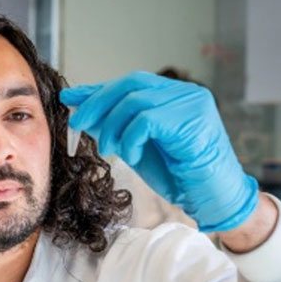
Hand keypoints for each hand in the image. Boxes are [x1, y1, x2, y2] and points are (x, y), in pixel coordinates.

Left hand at [60, 71, 258, 231]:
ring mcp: (191, 104)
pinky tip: (132, 156)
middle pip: (131, 84)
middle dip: (97, 103)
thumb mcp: (136, 145)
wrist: (211, 198)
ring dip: (112, 128)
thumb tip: (80, 109)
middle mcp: (185, 93)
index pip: (130, 83)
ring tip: (108, 150)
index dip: (98, 90)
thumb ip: (114, 125)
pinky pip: (146, 121)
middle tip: (77, 124)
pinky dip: (130, 139)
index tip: (69, 99)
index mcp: (173, 95)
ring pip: (135, 101)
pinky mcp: (192, 121)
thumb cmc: (176, 174)